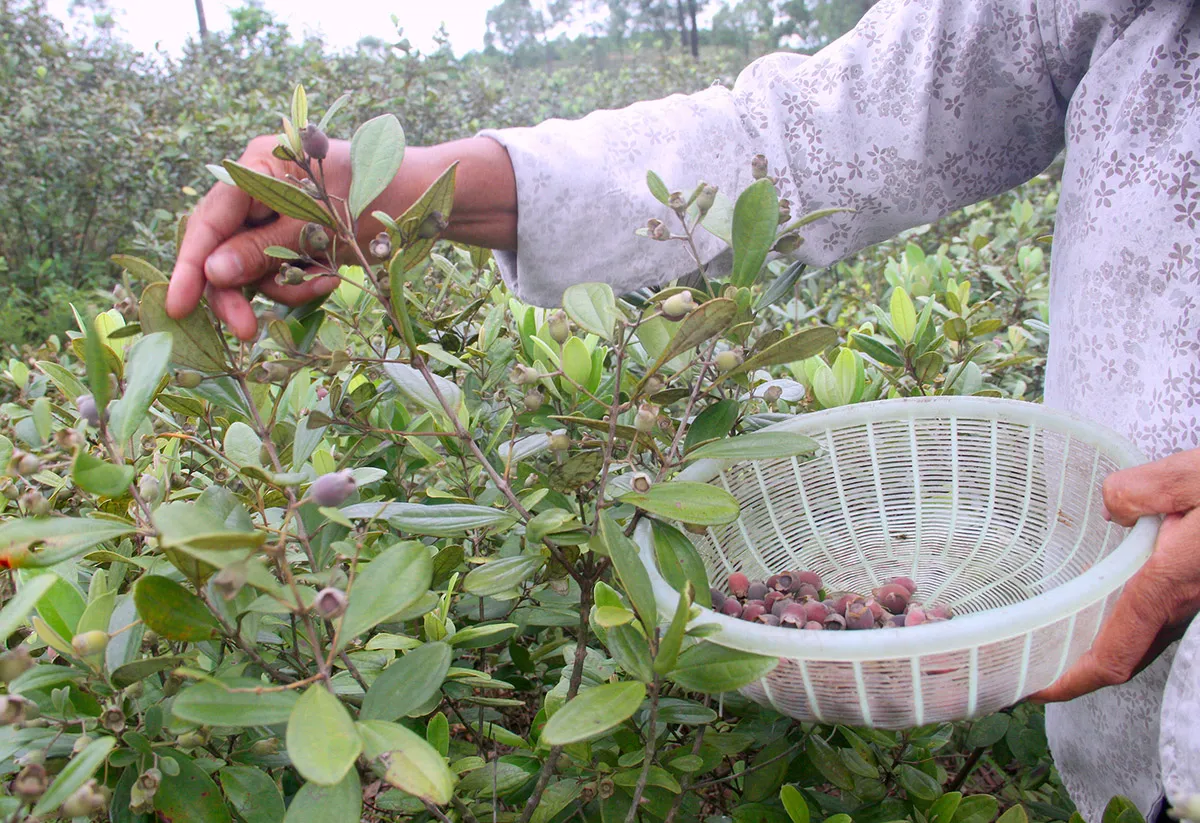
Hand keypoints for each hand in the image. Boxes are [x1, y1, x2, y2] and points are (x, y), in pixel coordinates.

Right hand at [166, 135, 351, 340]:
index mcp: (254, 169)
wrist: (418, 198)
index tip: (177, 306)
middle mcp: (254, 192)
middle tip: (246, 330)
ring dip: (282, 287)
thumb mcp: (315, 224)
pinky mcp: (289, 241)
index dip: (190, 266)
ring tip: (325, 281)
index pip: (208, 222)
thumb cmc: (371, 195)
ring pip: (250, 269)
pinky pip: (277, 274)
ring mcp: (271, 218)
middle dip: (234, 292)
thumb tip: (212, 273)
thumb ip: (262, 248)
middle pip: (221, 250)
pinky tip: (331, 278)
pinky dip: (300, 283)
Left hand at [1031, 447, 1199, 702]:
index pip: (1113, 655)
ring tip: (1060, 630)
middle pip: (1127, 656)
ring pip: (1146, 636)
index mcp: (1167, 585)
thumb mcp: (1193, 477)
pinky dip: (1128, 616)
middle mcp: (1184, 602)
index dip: (1072, 681)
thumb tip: (1111, 506)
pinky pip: (1162, 614)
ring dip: (1105, 643)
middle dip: (1081, 670)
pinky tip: (1111, 591)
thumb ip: (1141, 489)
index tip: (1034, 690)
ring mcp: (1199, 596)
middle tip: (1036, 662)